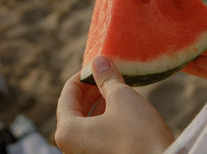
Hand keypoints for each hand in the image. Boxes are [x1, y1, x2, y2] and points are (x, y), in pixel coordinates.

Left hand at [55, 56, 173, 153]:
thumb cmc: (139, 135)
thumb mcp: (122, 98)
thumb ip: (107, 78)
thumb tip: (99, 61)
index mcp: (68, 131)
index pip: (68, 93)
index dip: (84, 75)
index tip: (100, 65)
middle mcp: (70, 148)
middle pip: (74, 110)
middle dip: (91, 90)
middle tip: (108, 75)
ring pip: (86, 123)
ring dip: (99, 104)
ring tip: (116, 90)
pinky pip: (95, 136)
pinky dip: (104, 120)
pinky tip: (121, 111)